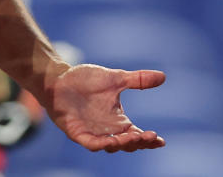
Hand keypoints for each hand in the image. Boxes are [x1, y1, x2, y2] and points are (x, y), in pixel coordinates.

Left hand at [44, 64, 165, 151]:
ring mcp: (92, 132)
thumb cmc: (85, 80)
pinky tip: (109, 141)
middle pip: (127, 144)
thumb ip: (138, 80)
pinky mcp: (77, 132)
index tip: (161, 141)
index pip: (136, 135)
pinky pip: (90, 143)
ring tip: (135, 136)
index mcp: (117, 120)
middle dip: (139, 143)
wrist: (59, 78)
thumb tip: (163, 77)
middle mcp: (106, 130)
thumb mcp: (116, 78)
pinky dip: (100, 144)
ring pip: (110, 146)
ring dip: (123, 143)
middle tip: (151, 137)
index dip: (149, 140)